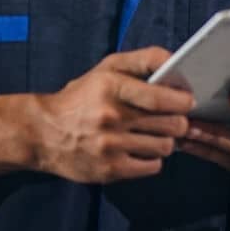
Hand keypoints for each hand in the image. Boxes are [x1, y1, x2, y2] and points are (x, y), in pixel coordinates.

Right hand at [0, 47, 192, 183]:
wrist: (41, 133)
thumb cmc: (82, 97)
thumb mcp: (107, 69)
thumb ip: (144, 60)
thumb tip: (176, 61)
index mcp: (111, 87)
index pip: (160, 98)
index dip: (182, 101)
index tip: (188, 101)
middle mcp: (110, 117)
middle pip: (171, 125)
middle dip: (178, 122)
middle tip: (173, 119)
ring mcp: (110, 146)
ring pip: (164, 147)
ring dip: (164, 141)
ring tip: (152, 134)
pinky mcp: (109, 170)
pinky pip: (152, 167)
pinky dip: (152, 159)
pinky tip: (140, 150)